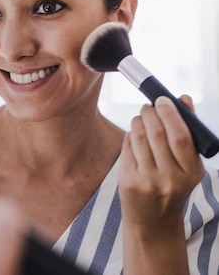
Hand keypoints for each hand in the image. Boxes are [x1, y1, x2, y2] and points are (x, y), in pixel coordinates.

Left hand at [119, 95, 204, 230]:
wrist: (153, 220)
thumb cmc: (172, 185)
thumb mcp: (188, 164)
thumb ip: (188, 131)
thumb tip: (184, 98)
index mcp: (192, 172)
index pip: (180, 136)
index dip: (169, 113)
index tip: (162, 100)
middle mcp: (171, 179)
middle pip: (156, 134)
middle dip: (150, 113)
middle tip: (148, 107)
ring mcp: (148, 181)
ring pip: (139, 138)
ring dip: (138, 121)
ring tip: (141, 118)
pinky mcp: (129, 182)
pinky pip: (127, 148)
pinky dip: (130, 135)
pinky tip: (134, 135)